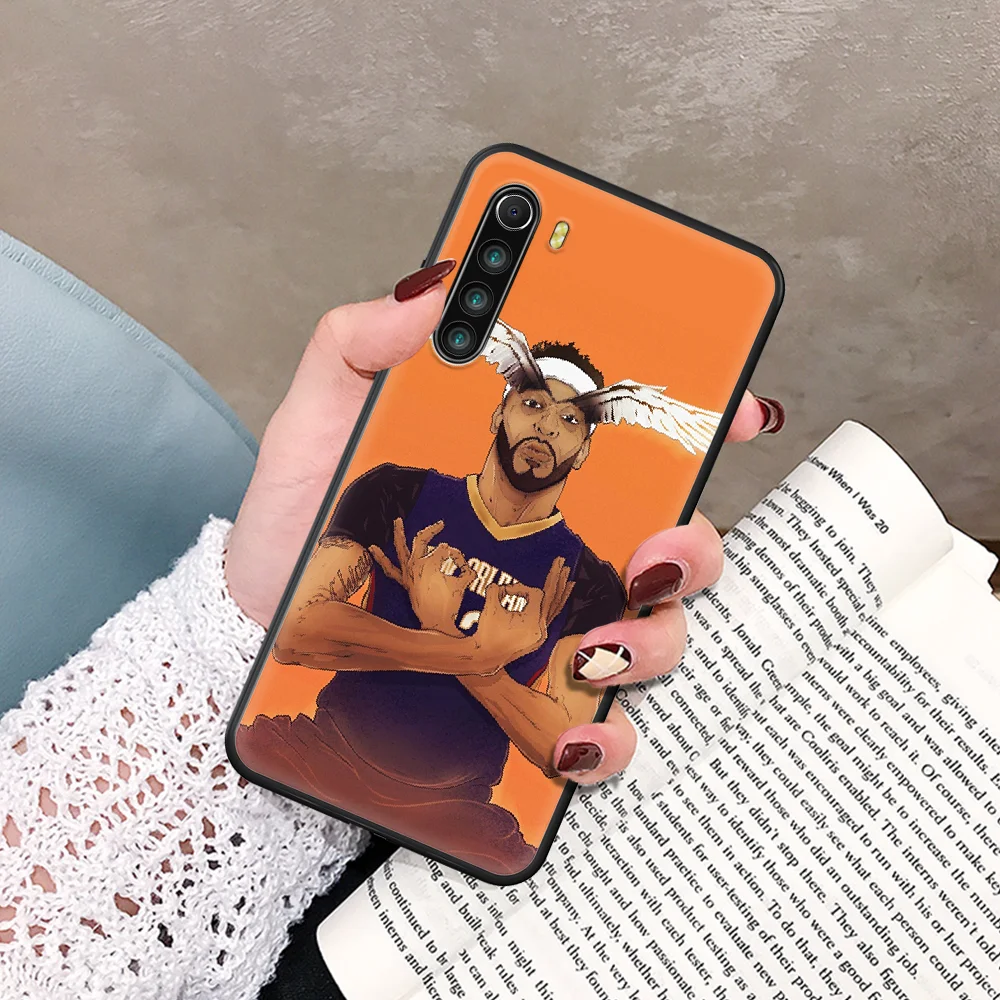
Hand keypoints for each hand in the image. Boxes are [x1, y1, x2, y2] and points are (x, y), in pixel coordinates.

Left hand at [222, 260, 782, 785]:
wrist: (261, 629)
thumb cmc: (299, 524)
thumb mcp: (320, 422)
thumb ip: (362, 346)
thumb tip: (438, 287)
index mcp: (525, 475)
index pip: (632, 444)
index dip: (699, 418)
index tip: (728, 408)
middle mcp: (555, 549)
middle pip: (673, 540)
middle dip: (693, 544)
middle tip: (657, 546)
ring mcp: (548, 627)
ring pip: (654, 634)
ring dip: (654, 639)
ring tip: (599, 645)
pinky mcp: (525, 702)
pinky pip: (597, 728)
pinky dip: (606, 736)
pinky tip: (573, 732)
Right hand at [469, 557, 573, 674]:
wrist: (485, 657)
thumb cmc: (487, 632)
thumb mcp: (491, 607)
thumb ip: (497, 590)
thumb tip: (500, 586)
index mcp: (532, 619)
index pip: (535, 594)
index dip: (520, 588)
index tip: (506, 590)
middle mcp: (541, 627)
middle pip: (553, 599)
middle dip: (557, 579)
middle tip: (562, 562)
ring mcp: (541, 634)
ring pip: (556, 609)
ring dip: (562, 593)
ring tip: (570, 580)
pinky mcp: (538, 638)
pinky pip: (552, 619)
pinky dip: (557, 606)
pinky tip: (561, 599)